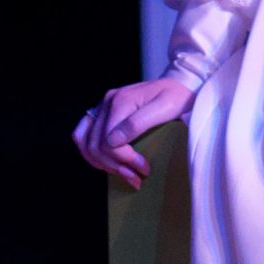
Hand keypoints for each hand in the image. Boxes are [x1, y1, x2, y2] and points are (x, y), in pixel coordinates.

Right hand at [72, 77, 191, 189]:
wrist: (179, 86)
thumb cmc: (177, 98)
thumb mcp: (165, 108)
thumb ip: (138, 123)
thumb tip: (113, 142)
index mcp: (120, 100)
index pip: (108, 140)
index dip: (124, 159)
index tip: (144, 169)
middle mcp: (107, 102)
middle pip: (96, 144)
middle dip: (115, 166)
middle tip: (137, 178)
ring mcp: (103, 107)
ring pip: (86, 143)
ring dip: (103, 164)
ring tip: (125, 174)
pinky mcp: (103, 114)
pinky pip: (84, 136)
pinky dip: (92, 154)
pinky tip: (108, 164)